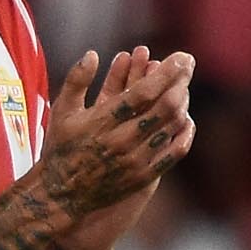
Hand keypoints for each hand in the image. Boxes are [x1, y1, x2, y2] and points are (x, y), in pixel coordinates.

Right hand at [36, 45, 194, 219]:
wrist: (63, 195)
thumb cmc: (62, 148)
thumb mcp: (62, 111)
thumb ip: (77, 80)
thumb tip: (92, 54)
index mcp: (103, 121)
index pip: (143, 92)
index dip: (166, 72)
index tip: (181, 57)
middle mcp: (122, 141)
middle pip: (165, 106)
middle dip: (181, 81)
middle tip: (189, 64)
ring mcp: (136, 160)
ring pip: (172, 126)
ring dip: (183, 102)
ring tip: (184, 87)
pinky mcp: (144, 177)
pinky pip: (175, 152)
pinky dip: (184, 133)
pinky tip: (186, 119)